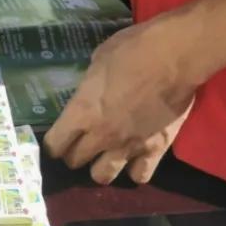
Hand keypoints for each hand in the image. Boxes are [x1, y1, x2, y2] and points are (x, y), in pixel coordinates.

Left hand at [44, 15, 198, 183]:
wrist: (173, 57)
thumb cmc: (132, 49)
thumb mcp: (98, 60)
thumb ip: (90, 85)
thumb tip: (90, 91)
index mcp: (83, 111)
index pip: (55, 144)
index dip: (53, 144)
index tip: (57, 139)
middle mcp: (101, 135)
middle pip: (75, 162)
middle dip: (74, 153)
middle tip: (82, 142)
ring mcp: (128, 146)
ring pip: (103, 176)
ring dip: (101, 166)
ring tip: (106, 153)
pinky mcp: (155, 150)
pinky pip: (139, 176)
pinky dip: (135, 169)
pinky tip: (135, 157)